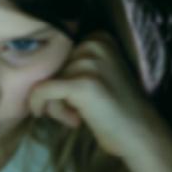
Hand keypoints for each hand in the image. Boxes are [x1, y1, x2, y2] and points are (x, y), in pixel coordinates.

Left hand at [27, 30, 164, 158]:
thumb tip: (31, 64)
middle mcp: (94, 44)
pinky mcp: (81, 84)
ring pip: (46, 81)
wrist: (140, 134)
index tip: (74, 98)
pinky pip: (43, 91)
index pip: (58, 54)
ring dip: (55, 105)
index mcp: (99, 37)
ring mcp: (89, 63)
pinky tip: (56, 117)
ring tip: (79, 117)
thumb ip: (74, 63)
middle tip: (76, 112)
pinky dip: (39, 105)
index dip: (62, 78)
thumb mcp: (99, 74)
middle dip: (56, 93)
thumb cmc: (116, 109)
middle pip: (52, 67)